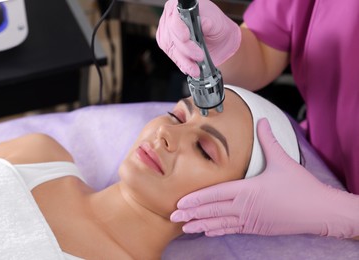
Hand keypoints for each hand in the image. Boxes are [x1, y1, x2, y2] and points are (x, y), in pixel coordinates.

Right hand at [156, 0, 240, 76]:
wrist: (220, 39)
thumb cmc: (217, 26)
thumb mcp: (216, 21)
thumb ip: (208, 22)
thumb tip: (203, 24)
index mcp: (181, 7)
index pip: (175, 18)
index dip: (179, 29)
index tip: (186, 37)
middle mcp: (171, 19)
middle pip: (171, 36)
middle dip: (185, 49)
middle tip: (199, 56)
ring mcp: (168, 34)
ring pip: (171, 49)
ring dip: (184, 61)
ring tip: (195, 68)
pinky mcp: (170, 47)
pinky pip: (173, 58)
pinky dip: (183, 64)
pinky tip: (191, 68)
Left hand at [171, 118, 358, 237]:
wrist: (319, 211)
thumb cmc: (300, 187)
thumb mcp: (282, 160)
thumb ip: (268, 140)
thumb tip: (262, 120)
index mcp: (247, 190)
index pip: (215, 195)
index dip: (196, 199)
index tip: (180, 202)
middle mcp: (244, 207)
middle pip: (212, 211)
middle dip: (191, 214)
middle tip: (173, 216)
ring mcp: (250, 220)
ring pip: (220, 223)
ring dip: (201, 224)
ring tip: (185, 227)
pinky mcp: (256, 228)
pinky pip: (232, 229)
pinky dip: (218, 230)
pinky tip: (208, 231)